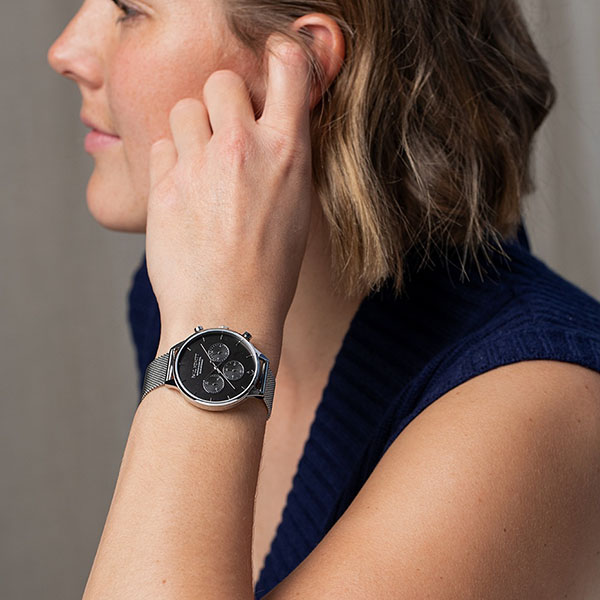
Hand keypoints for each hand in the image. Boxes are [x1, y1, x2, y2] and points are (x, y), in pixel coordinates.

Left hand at [145, 36, 313, 365]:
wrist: (228, 314)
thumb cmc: (269, 269)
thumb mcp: (296, 209)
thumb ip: (282, 159)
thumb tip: (266, 129)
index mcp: (288, 153)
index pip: (288, 67)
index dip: (279, 60)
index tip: (272, 69)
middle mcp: (244, 149)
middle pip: (222, 81)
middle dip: (222, 102)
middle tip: (225, 134)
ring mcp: (200, 165)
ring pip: (185, 109)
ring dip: (193, 131)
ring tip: (201, 169)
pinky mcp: (164, 185)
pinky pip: (161, 146)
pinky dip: (171, 162)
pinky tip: (184, 194)